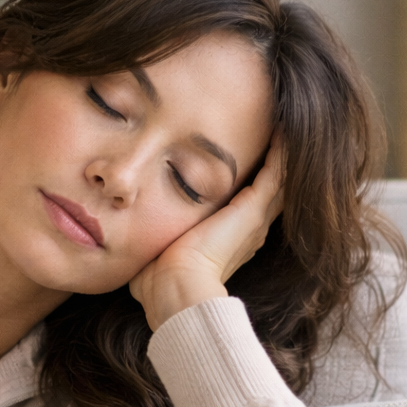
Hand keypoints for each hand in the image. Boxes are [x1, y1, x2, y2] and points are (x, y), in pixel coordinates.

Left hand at [129, 136, 285, 330]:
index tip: (243, 157)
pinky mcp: (254, 207)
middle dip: (272, 158)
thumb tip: (120, 240)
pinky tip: (284, 122)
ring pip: (280, 175)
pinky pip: (277, 169)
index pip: (245, 203)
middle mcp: (249, 228)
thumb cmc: (158, 281)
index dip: (249, 180)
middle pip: (270, 186)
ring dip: (281, 149)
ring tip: (285, 117)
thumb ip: (151, 239)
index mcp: (229, 239)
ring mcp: (255, 217)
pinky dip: (282, 147)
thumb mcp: (156, 250)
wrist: (175, 289)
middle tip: (276, 126)